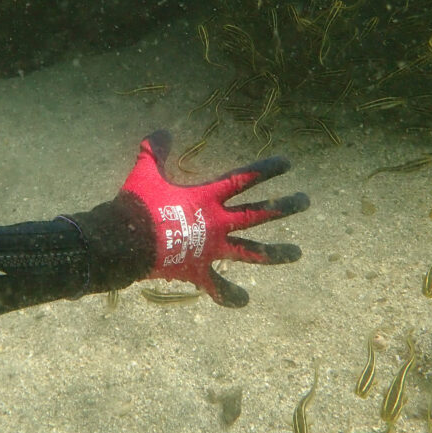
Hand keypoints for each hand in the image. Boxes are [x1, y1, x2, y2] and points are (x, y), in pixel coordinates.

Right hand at [119, 130, 308, 306]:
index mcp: (206, 198)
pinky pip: (218, 287)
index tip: (288, 164)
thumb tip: (160, 132)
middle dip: (284, 207)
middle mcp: (217, 223)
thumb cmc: (137, 205)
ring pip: (251, 252)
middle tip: (306, 201)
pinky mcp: (198, 272)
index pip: (244, 179)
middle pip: (258, 214)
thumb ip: (155, 152)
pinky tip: (245, 300)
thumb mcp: (146, 173)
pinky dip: (230, 295)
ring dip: (275, 253)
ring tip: (298, 254)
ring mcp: (211, 249)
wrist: (125, 241)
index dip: (266, 170)